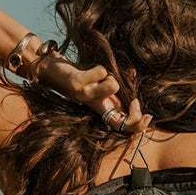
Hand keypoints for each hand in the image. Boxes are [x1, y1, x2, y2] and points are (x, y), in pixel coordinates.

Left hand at [37, 53, 151, 133]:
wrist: (50, 70)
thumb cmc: (78, 75)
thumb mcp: (101, 80)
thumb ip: (116, 81)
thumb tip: (133, 75)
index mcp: (103, 108)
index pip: (124, 128)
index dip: (139, 125)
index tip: (146, 113)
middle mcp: (96, 106)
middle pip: (121, 124)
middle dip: (135, 115)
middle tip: (134, 102)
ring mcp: (86, 96)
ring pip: (112, 87)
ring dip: (112, 76)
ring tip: (103, 75)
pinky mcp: (78, 84)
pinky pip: (100, 72)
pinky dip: (100, 66)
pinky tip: (91, 68)